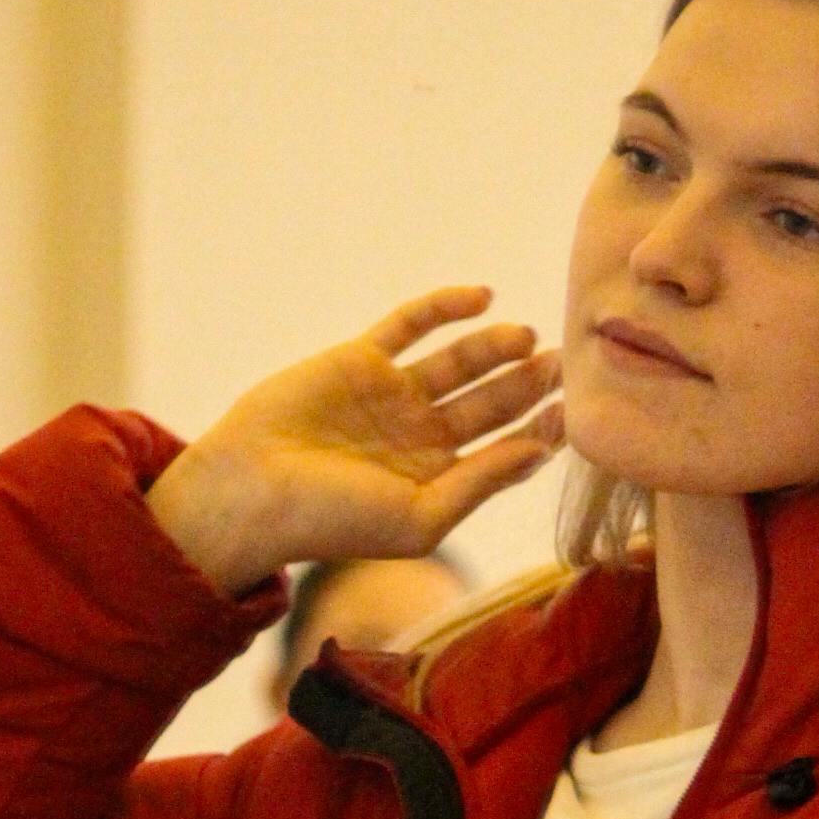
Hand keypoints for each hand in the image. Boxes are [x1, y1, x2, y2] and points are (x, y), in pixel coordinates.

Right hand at [145, 288, 563, 593]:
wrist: (250, 490)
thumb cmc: (333, 521)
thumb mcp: (420, 518)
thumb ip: (481, 483)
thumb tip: (541, 450)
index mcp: (438, 483)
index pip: (503, 451)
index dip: (538, 430)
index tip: (568, 411)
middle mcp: (420, 439)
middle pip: (489, 404)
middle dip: (526, 384)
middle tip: (560, 363)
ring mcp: (391, 396)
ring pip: (459, 362)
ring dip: (495, 346)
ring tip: (527, 338)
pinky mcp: (360, 360)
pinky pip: (411, 324)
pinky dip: (445, 307)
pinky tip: (483, 297)